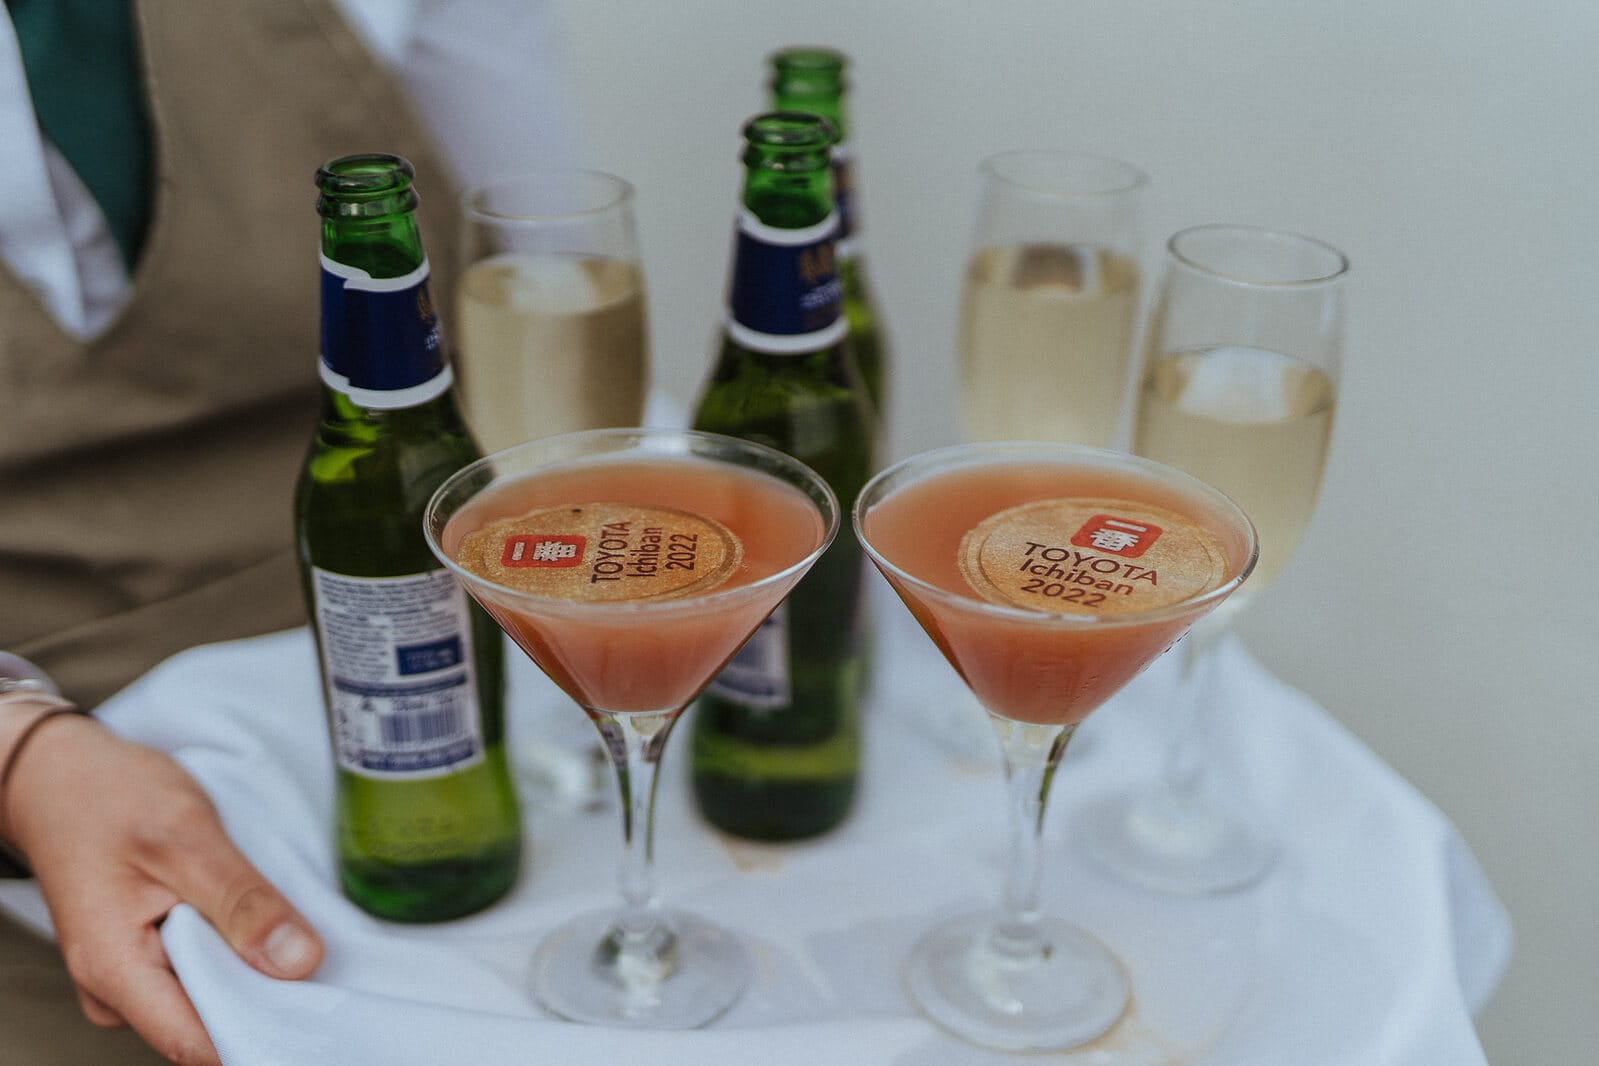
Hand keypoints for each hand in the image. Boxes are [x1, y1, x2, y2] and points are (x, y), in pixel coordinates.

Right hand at [1, 712, 324, 1064]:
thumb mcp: (187, 836)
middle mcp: (117, 990)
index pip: (198, 1044)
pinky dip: (239, 952)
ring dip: (256, 970)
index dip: (265, 1033)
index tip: (323, 1005)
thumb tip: (298, 963)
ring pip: (214, 999)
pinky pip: (206, 973)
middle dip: (270, 997)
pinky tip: (261, 923)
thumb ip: (242, 902)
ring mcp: (132, 977)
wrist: (60, 776)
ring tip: (286, 926)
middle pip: (211, 1026)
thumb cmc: (108, 797)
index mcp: (116, 970)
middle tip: (320, 954)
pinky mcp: (148, 958)